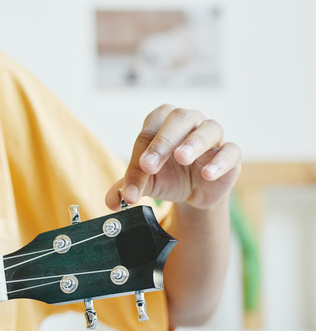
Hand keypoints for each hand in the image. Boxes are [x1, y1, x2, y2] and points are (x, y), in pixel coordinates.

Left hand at [105, 104, 240, 209]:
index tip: (132, 183)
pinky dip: (219, 161)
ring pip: (209, 128)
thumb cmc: (167, 176)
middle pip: (179, 118)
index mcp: (162, 122)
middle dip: (163, 141)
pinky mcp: (230, 154)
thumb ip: (126, 187)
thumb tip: (110, 201)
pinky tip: (207, 173)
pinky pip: (230, 151)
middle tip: (149, 165)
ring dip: (194, 142)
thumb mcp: (145, 182)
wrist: (193, 193)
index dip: (139, 157)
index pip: (148, 134)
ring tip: (181, 158)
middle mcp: (189, 122)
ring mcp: (212, 136)